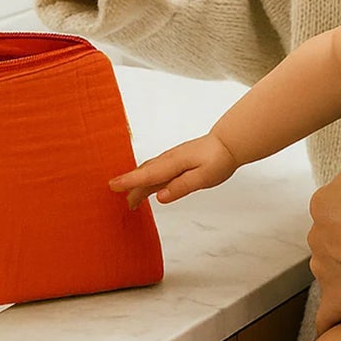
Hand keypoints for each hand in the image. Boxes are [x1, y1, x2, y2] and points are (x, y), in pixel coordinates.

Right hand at [109, 135, 237, 208]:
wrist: (228, 143)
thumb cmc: (218, 159)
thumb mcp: (203, 178)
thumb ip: (181, 187)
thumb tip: (160, 197)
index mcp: (173, 164)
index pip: (147, 175)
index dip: (129, 181)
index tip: (112, 186)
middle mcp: (169, 159)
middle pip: (144, 174)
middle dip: (129, 184)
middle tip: (115, 196)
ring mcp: (172, 158)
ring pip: (149, 171)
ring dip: (137, 181)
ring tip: (129, 196)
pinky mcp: (176, 160)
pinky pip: (156, 169)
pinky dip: (146, 176)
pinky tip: (146, 183)